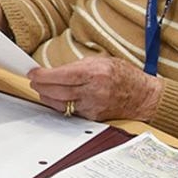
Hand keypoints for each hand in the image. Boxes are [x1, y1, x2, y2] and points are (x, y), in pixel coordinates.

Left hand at [28, 56, 162, 121]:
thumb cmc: (124, 75)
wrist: (144, 96)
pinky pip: (71, 111)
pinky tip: (55, 99)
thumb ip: (79, 65)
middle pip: (58, 91)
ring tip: (41, 89)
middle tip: (33, 81)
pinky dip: (60, 105)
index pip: (61, 75)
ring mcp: (93, 106)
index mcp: (94, 73)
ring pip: (61, 104)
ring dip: (47, 97)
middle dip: (41, 86)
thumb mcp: (102, 60)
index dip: (43, 75)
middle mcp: (93, 91)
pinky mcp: (93, 117)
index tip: (33, 73)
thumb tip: (57, 70)